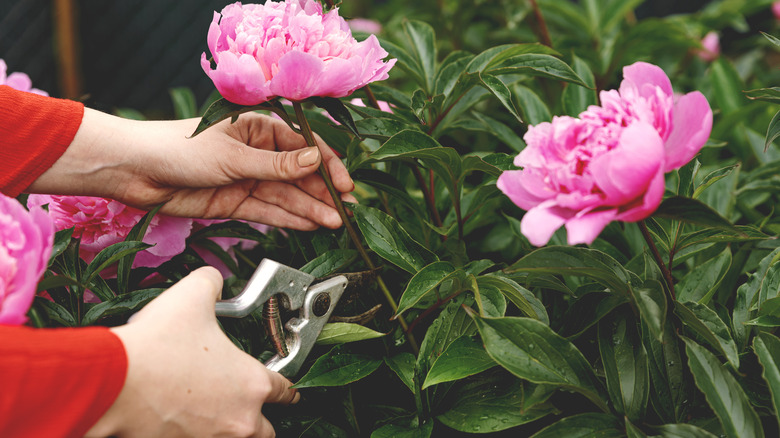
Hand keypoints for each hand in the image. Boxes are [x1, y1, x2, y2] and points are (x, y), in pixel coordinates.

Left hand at [29, 108, 355, 229]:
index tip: (345, 186)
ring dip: (310, 209)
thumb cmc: (180, 148)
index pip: (304, 148)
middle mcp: (257, 153)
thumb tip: (316, 161)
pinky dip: (289, 219)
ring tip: (335, 223)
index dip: (327, 166)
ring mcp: (247, 179)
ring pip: (287, 196)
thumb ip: (277, 165)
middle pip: (299, 175)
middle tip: (345, 212)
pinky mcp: (235, 202)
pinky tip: (310, 225)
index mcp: (259, 129)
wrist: (136, 171)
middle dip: (323, 194)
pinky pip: (269, 211)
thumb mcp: (234, 156)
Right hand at [86, 267, 298, 436]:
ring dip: (230, 431)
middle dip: (259, 420)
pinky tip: (182, 420)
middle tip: (249, 408)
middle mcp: (238, 419)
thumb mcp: (192, 296)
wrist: (112, 383)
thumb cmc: (155, 345)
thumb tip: (213, 278)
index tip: (289, 391)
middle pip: (265, 431)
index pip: (285, 390)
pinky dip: (196, 434)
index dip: (288, 387)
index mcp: (251, 383)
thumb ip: (211, 283)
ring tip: (215, 416)